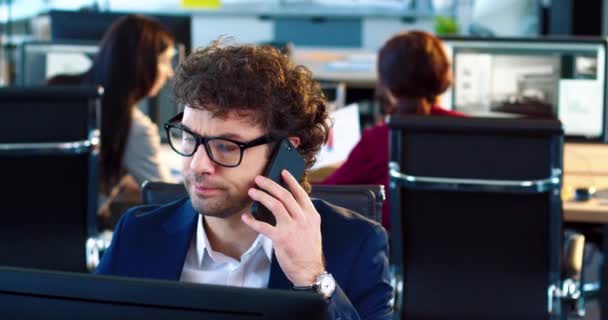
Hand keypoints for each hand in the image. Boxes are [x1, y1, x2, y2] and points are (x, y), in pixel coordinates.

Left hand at [242, 170, 324, 285]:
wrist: (309, 271)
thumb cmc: (308, 251)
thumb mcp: (311, 229)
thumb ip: (302, 216)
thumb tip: (284, 204)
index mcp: (311, 216)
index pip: (300, 193)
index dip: (291, 180)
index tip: (282, 172)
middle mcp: (303, 219)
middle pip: (285, 195)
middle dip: (270, 184)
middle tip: (259, 179)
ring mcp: (292, 228)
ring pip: (275, 205)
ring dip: (261, 196)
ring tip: (252, 192)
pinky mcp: (281, 239)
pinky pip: (263, 226)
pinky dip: (252, 221)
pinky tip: (246, 217)